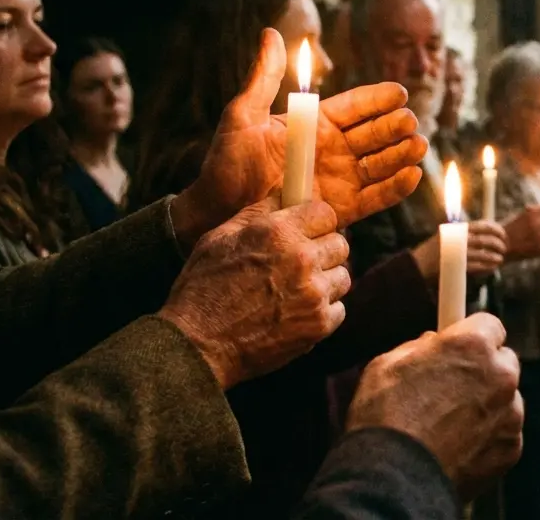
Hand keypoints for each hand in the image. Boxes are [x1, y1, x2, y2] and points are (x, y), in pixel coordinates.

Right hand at [159, 197, 351, 389]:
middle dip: (323, 251)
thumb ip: (259, 214)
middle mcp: (302, 259)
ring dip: (324, 282)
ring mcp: (314, 293)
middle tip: (301, 263)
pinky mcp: (319, 324)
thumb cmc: (202, 289)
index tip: (308, 230)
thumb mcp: (220, 238)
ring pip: (342, 277)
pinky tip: (296, 314)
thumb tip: (285, 194)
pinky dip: (322, 312)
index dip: (316, 222)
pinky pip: (338, 308)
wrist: (197, 346)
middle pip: (340, 244)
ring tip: (295, 291)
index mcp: (278, 232)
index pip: (326, 213)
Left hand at [173, 29, 426, 249]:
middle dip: (395, 127)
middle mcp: (334, 150)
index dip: (378, 99)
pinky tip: (413, 176)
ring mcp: (340, 180)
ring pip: (381, 164)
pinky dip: (396, 188)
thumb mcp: (242, 116)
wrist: (215, 212)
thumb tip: (272, 32)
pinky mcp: (341, 209)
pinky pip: (375, 198)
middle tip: (409, 121)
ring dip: (402, 155)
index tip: (399, 92)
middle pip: (375, 134)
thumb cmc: (225, 164)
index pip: (356, 106)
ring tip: (419, 145)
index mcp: (315, 125)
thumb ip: (264, 77)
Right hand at [345, 314, 523, 499]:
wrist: (393, 477)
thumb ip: (420, 347)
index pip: (490, 325)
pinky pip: (503, 433)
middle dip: (483, 371)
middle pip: (503, 362)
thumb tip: (433, 343)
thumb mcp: (389, 363)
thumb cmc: (384, 416)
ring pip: (505, 400)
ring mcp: (510, 413)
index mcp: (473, 344)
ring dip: (486, 406)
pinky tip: (457, 447)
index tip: (463, 347)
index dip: (473, 336)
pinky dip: (487, 438)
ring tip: (448, 425)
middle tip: (453, 388)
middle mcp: (501, 374)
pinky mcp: (511, 447)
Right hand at [413, 220, 507, 278]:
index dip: (496, 229)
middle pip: (485, 239)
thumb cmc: (436, 252)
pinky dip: (487, 266)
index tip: (503, 234)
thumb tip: (485, 233)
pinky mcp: (456, 265)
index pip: (483, 225)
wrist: (417, 265)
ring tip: (501, 259)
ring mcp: (457, 252)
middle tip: (504, 248)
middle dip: (498, 243)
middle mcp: (458, 238)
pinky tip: (493, 267)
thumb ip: (464, 234)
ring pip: (482, 253)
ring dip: (494, 256)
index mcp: (458, 229)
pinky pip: (476, 265)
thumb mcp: (449, 236)